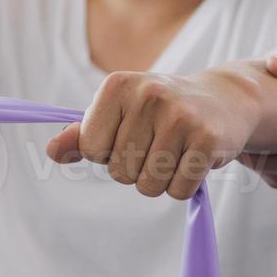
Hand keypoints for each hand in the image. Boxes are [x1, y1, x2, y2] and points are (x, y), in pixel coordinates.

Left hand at [45, 69, 258, 200]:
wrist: (224, 99)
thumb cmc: (161, 111)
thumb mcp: (119, 113)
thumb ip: (83, 134)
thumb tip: (52, 151)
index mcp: (118, 85)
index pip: (90, 148)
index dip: (108, 153)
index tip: (129, 135)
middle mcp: (148, 95)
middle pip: (119, 171)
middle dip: (135, 169)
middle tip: (158, 144)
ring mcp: (181, 117)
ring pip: (148, 186)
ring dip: (160, 181)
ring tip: (175, 152)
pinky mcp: (208, 140)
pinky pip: (178, 191)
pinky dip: (183, 186)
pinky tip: (193, 160)